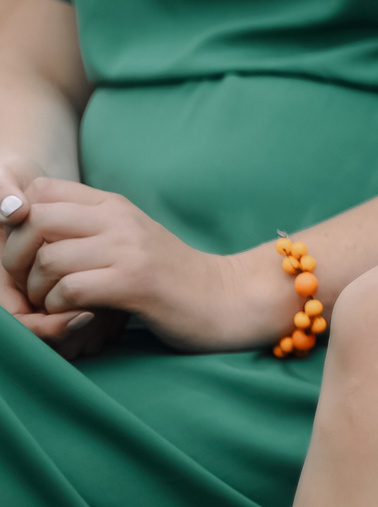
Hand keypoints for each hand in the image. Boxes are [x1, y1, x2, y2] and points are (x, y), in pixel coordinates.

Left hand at [2, 179, 291, 352]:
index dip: (18, 219)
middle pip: (35, 219)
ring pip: (48, 259)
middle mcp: (119, 219)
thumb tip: (30, 225)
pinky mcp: (134, 283)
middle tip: (28, 284)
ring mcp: (128, 249)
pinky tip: (71, 316)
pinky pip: (69, 290)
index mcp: (115, 204)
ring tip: (51, 305)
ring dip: (37, 292)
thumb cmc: (171, 276)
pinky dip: (58, 309)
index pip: (41, 191)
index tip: (25, 251)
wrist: (227, 298)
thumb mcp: (129, 240)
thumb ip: (89, 228)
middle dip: (16, 257)